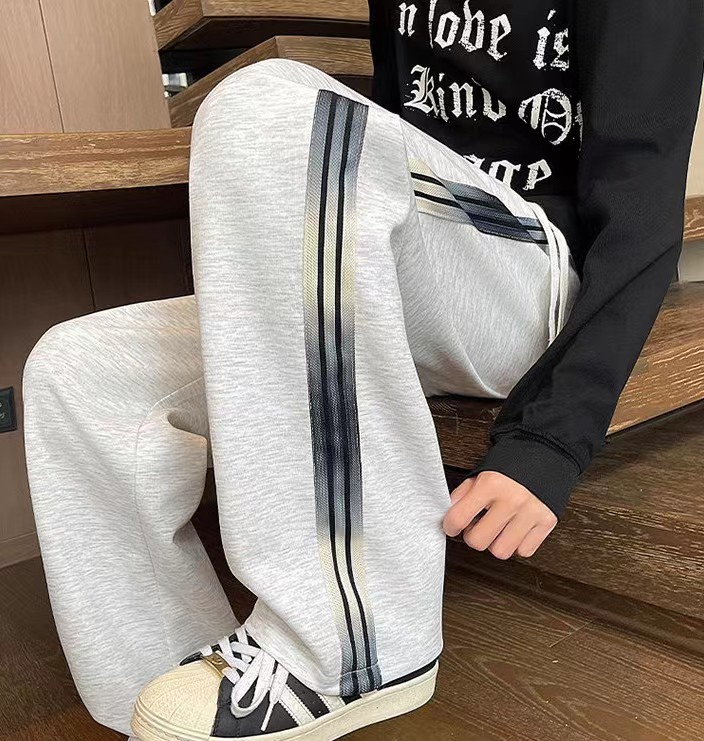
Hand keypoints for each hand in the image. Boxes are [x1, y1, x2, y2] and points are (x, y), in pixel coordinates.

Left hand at [443, 471, 557, 559]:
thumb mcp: (482, 471)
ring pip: (502, 551)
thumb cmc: (512, 462)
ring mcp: (531, 513)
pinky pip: (524, 551)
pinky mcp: (547, 522)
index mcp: (491, 484)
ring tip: (498, 529)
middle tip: (476, 527)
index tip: (451, 526)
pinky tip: (515, 530)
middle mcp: (511, 500)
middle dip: (473, 536)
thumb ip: (464, 492)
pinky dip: (518, 544)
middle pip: (479, 541)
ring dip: (496, 543)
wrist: (547, 451)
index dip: (449, 526)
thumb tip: (451, 512)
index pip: (459, 517)